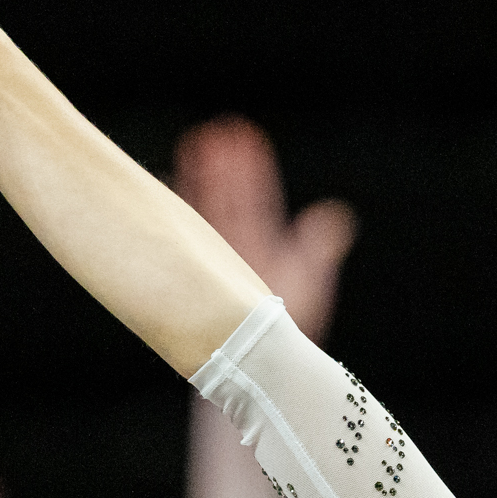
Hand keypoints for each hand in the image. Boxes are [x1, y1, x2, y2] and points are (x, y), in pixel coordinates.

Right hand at [172, 118, 356, 341]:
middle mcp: (236, 248)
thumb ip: (317, 247)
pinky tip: (161, 187)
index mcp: (261, 245)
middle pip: (226, 198)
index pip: (255, 198)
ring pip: (202, 212)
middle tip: (214, 130)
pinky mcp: (193, 274)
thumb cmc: (281, 334)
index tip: (243, 135)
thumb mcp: (305, 283)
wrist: (251, 367)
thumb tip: (335, 214)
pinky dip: (171, 215)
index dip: (250, 168)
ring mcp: (213, 261)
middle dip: (221, 166)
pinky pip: (179, 240)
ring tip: (192, 144)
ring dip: (198, 180)